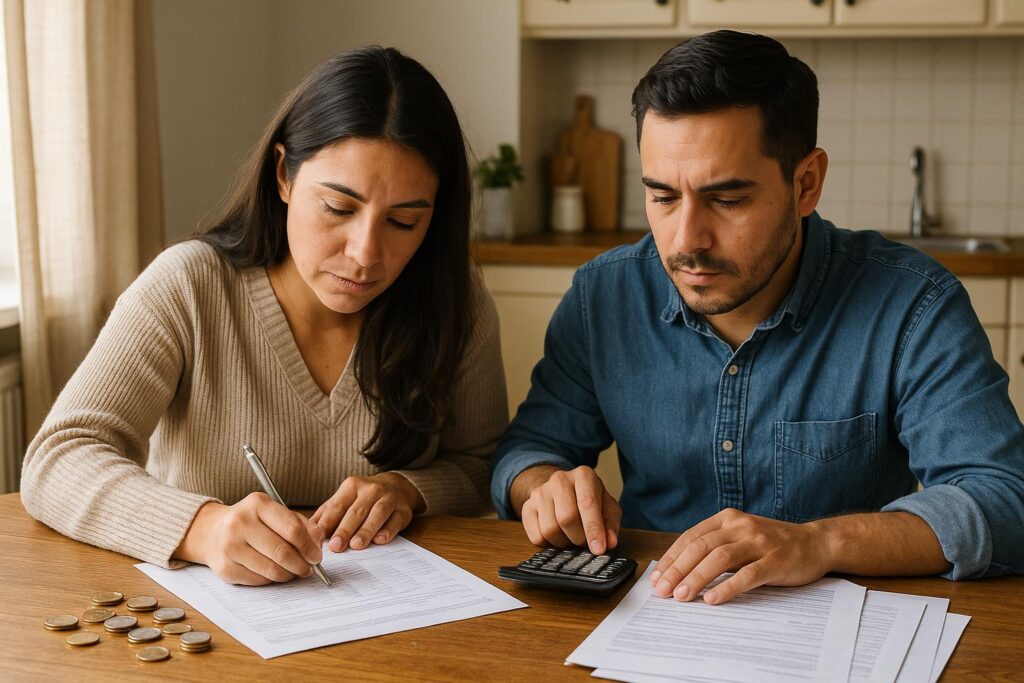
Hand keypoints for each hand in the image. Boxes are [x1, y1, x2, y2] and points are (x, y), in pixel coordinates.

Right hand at [174, 493, 325, 584]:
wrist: (213, 532)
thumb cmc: (252, 522)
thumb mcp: (275, 513)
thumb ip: (300, 524)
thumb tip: (318, 540)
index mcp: (257, 504)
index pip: (292, 529)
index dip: (309, 546)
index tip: (317, 556)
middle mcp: (240, 523)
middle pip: (282, 552)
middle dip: (302, 564)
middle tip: (309, 568)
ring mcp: (230, 546)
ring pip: (272, 570)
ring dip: (289, 574)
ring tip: (294, 571)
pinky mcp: (225, 568)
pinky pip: (259, 580)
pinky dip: (272, 580)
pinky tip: (275, 572)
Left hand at [311, 472, 423, 552]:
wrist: (396, 486)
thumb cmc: (363, 497)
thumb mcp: (344, 498)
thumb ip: (327, 513)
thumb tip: (307, 530)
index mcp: (352, 486)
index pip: (338, 505)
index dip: (328, 522)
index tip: (319, 538)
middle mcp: (371, 490)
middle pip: (356, 511)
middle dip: (345, 529)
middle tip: (336, 546)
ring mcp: (389, 499)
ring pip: (377, 514)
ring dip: (366, 530)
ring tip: (356, 545)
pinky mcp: (403, 510)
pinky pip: (395, 521)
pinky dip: (388, 530)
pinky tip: (380, 540)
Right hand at [514, 465, 621, 554]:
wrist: (561, 489)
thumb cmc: (588, 500)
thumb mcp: (607, 507)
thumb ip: (610, 524)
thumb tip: (609, 542)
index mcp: (583, 475)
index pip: (587, 504)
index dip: (593, 529)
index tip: (598, 549)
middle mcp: (560, 480)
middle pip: (566, 518)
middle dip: (579, 538)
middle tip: (584, 541)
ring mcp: (540, 492)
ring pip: (550, 530)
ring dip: (564, 542)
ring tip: (570, 536)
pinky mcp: (527, 506)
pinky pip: (536, 536)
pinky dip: (549, 544)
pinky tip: (557, 535)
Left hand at [650, 508, 830, 604]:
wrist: (816, 543)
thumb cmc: (771, 544)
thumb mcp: (740, 538)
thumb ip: (714, 548)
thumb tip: (678, 572)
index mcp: (727, 519)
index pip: (691, 538)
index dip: (671, 558)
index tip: (656, 578)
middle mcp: (740, 526)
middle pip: (700, 547)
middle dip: (678, 570)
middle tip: (663, 591)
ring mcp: (758, 542)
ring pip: (719, 558)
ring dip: (696, 578)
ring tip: (682, 596)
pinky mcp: (775, 560)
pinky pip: (747, 574)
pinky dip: (727, 587)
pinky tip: (712, 599)